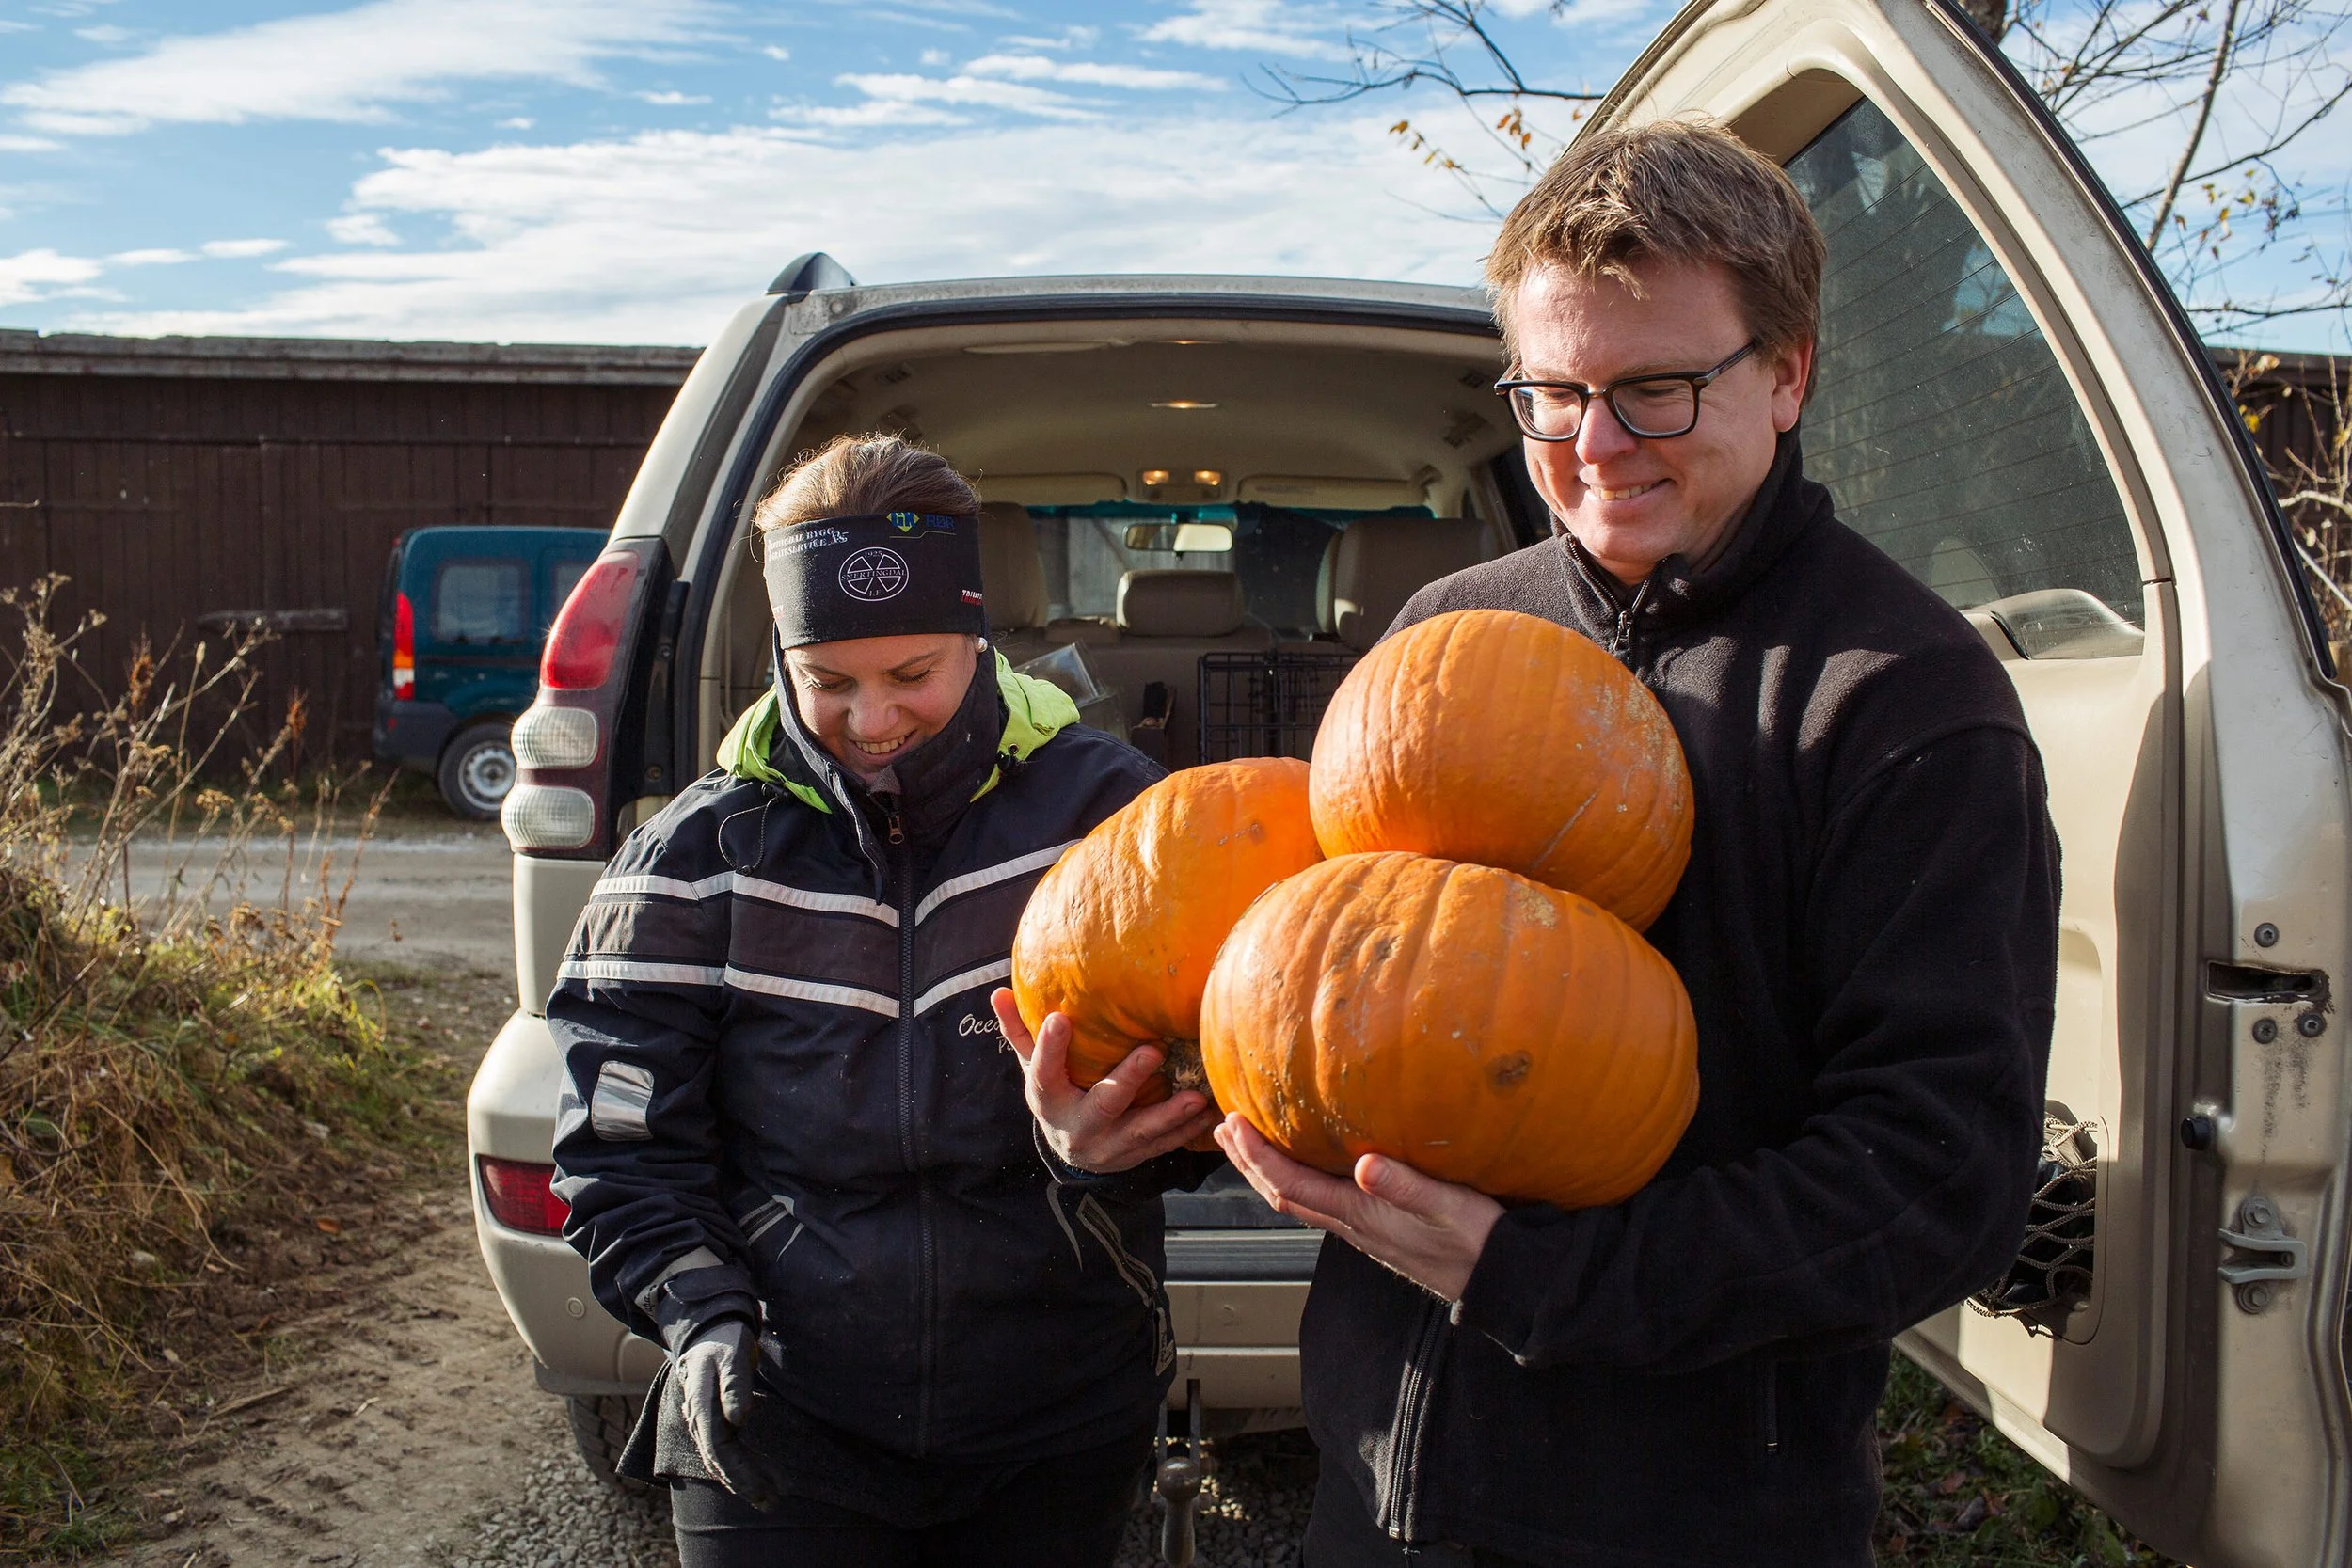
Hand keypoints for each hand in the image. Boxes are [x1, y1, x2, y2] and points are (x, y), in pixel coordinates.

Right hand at [674, 1316, 779, 1509]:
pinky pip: (723, 1450)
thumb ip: (734, 1386)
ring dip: (741, 1479)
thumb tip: (737, 1419)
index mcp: (701, 1405)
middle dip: (742, 1483)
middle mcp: (698, 1418)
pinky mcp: (712, 1421)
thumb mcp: (731, 1357)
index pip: (718, 1447)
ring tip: (766, 1498)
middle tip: (769, 1502)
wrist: (707, 1331)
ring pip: (720, 1459)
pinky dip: (737, 1467)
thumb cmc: (722, 1341)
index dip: (738, 1470)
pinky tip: (752, 1478)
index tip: (759, 1488)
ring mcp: (703, 1421)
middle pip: (718, 1460)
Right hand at [991, 988, 1219, 1173]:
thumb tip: (998, 992)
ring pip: (1141, 1133)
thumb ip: (1019, 1031)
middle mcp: (1078, 1126)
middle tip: (1154, 1051)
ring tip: (1197, 1097)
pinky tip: (1211, 1114)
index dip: (1049, 1048)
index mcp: (1048, 1099)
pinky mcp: (1136, 1157)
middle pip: (1103, 1104)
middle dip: (1127, 1080)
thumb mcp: (1032, 1067)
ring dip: (1171, 1116)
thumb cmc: (1056, 1092)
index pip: (1043, 1073)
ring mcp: (1109, 1146)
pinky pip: (1165, 1147)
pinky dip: (1189, 1132)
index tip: (1059, 1018)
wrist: (1072, 1151)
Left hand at [1215, 1113, 1504, 1301]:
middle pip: (1283, 1194)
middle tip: (1223, 1127)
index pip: (1292, 1185)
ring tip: (1248, 1142)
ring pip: (1299, 1199)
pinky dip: (1297, 1177)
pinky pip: (1321, 1201)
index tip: (1234, 1122)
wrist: (1500, 1280)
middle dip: (1249, 1162)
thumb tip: (1364, 1165)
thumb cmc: (1478, 1241)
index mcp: (1361, 1215)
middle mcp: (1352, 1224)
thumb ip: (1406, 1186)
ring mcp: (1362, 1229)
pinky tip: (1306, 1163)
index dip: (1258, 1156)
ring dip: (1267, 1170)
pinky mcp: (1376, 1228)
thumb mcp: (1448, 1206)